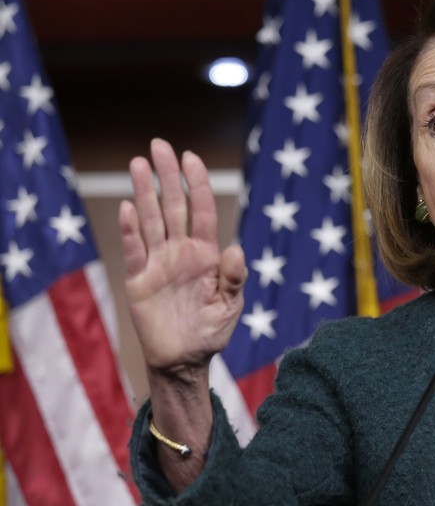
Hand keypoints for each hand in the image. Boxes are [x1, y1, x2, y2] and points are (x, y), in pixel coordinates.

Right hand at [119, 139, 246, 371]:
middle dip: (167, 176)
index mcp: (206, 254)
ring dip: (144, 192)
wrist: (184, 360)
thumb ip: (234, 279)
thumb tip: (236, 250)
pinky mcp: (138, 280)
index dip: (197, 184)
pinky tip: (128, 207)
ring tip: (137, 163)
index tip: (191, 157)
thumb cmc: (211, 330)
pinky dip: (129, 230)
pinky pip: (134, 250)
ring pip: (150, 220)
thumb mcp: (230, 306)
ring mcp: (158, 263)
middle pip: (173, 206)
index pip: (201, 211)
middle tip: (159, 145)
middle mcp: (181, 251)